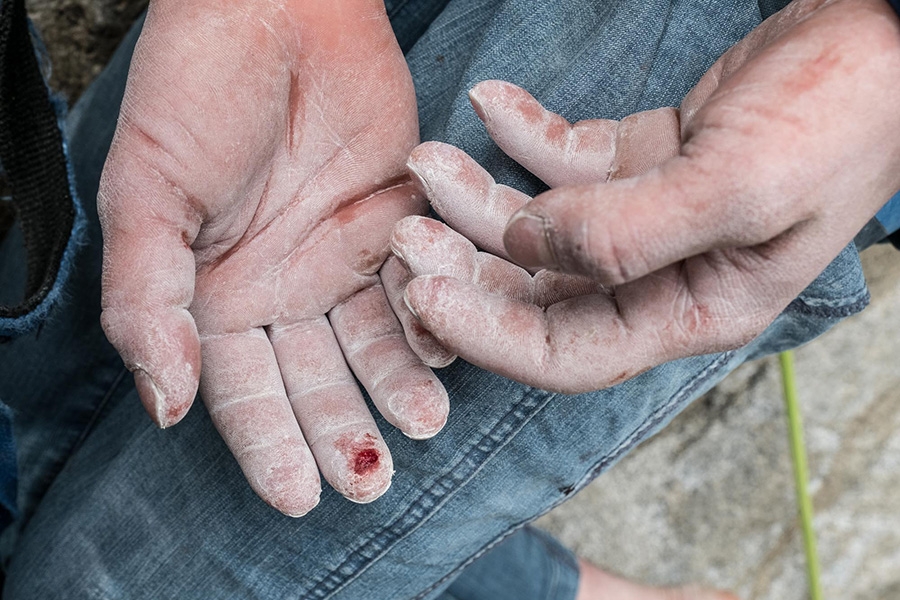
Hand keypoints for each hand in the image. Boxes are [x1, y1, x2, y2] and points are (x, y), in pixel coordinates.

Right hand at [98, 0, 447, 515]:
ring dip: (398, 383)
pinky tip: (448, 346)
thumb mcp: (149, 200)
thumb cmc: (195, 95)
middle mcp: (282, 289)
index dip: (267, 445)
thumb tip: (164, 404)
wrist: (273, 10)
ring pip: (374, 342)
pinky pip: (419, 281)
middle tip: (369, 478)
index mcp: (214, 297)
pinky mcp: (397, 221)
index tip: (296, 494)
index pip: (241, 390)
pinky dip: (433, 314)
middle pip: (315, 380)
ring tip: (422, 421)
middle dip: (341, 430)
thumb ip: (149, 302)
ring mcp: (342, 258)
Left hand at [392, 0, 899, 391]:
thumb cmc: (839, 118)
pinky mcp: (641, 162)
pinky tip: (488, 105)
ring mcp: (646, 219)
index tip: (422, 295)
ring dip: (479, 197)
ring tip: (427, 161)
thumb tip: (529, 251)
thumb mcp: (740, 189)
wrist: (884, 38)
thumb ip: (627, 235)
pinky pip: (565, 160)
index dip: (490, 335)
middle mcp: (660, 276)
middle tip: (404, 227)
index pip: (568, 353)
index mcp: (690, 311)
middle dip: (467, 264)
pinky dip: (523, 136)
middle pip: (539, 294)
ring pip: (540, 227)